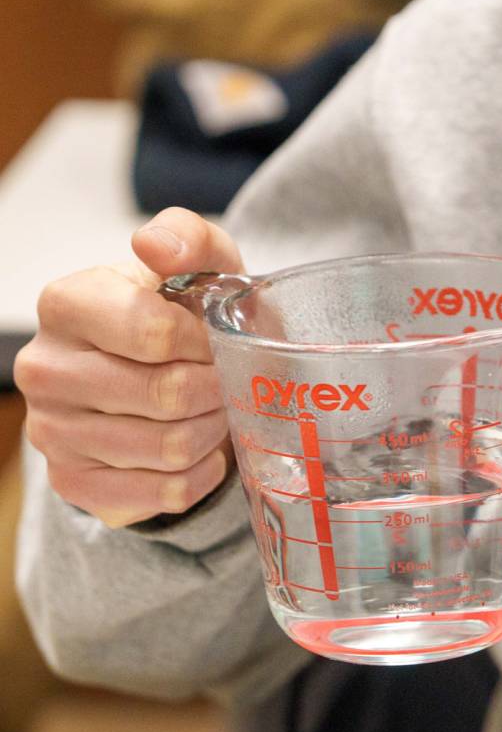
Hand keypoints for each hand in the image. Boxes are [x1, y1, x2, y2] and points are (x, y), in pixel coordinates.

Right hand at [15, 207, 244, 526]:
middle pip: (165, 395)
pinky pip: (161, 493)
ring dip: (212, 431)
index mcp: (67, 303)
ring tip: (216, 410)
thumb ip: (186, 238)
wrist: (169, 370)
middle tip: (227, 380)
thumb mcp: (201, 262)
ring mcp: (51, 430)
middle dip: (215, 388)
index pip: (153, 334)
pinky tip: (203, 449)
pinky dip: (200, 474)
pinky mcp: (72, 481)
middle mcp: (44, 367)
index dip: (206, 342)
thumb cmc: (187, 312)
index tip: (218, 339)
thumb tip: (154, 245)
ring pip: (168, 448)